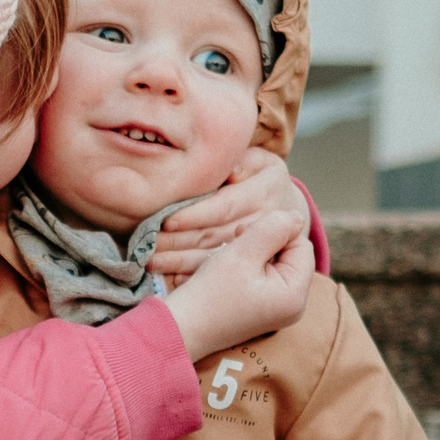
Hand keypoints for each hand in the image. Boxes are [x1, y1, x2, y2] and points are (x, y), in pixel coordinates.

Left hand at [146, 150, 310, 279]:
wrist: (290, 211)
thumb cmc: (263, 179)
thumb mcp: (262, 161)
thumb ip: (245, 161)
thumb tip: (231, 171)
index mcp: (266, 192)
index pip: (226, 206)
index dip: (196, 215)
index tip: (168, 222)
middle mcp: (265, 222)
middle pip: (216, 235)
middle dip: (180, 241)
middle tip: (149, 245)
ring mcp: (260, 247)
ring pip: (215, 257)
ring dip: (181, 262)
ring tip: (152, 263)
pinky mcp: (251, 264)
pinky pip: (220, 272)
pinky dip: (193, 276)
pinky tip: (170, 278)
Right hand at [157, 206, 312, 360]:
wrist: (180, 329)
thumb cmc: (209, 293)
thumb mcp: (243, 252)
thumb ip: (273, 228)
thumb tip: (296, 217)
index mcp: (294, 295)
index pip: (301, 245)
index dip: (275, 231)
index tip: (242, 234)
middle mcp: (293, 307)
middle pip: (291, 256)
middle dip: (265, 243)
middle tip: (235, 243)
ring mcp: (279, 311)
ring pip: (276, 265)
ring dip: (254, 254)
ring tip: (230, 257)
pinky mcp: (264, 312)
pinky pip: (266, 279)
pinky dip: (249, 269)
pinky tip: (229, 272)